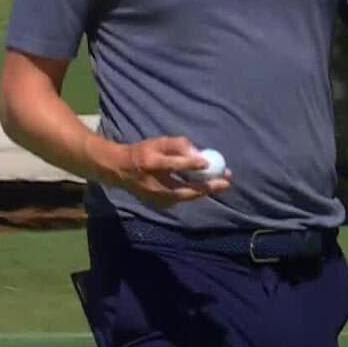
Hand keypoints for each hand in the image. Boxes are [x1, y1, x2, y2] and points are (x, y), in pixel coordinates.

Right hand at [101, 136, 231, 209]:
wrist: (121, 171)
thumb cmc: (143, 152)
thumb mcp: (158, 142)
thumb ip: (178, 145)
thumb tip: (199, 153)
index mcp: (152, 163)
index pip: (174, 165)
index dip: (191, 164)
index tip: (208, 162)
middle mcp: (154, 183)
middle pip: (184, 189)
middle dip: (207, 187)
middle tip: (226, 182)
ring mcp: (156, 197)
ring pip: (185, 196)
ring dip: (204, 191)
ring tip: (220, 184)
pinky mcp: (158, 204)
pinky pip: (180, 198)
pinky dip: (192, 193)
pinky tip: (202, 187)